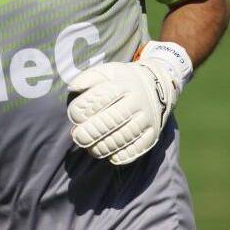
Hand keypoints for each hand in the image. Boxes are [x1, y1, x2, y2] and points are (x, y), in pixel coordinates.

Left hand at [66, 41, 191, 164]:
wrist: (157, 84)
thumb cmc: (121, 80)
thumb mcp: (106, 72)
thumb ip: (87, 79)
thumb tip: (72, 89)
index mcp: (123, 83)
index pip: (103, 96)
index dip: (86, 107)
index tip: (74, 115)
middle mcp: (138, 101)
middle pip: (115, 118)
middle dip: (94, 131)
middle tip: (78, 137)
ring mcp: (147, 118)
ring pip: (126, 135)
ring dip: (106, 145)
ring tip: (91, 149)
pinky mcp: (153, 133)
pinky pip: (140, 148)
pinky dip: (125, 155)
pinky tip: (111, 157)